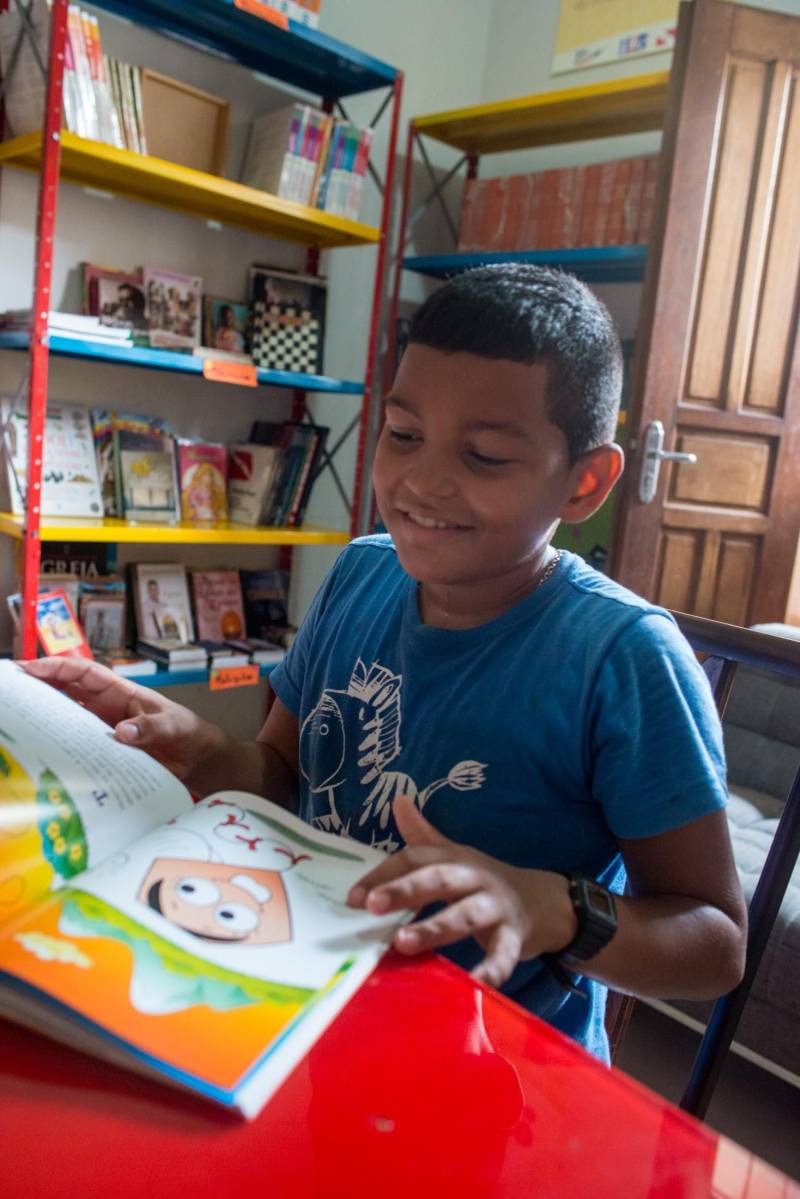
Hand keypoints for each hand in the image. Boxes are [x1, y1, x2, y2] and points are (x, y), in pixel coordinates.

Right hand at [22, 657, 226, 784]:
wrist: (201, 760)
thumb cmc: (190, 735)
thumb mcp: (175, 728)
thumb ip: (151, 728)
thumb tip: (122, 732)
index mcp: (124, 692)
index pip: (85, 673)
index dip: (58, 667)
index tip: (32, 668)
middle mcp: (109, 707)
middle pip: (68, 689)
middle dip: (40, 684)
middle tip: (11, 687)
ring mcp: (104, 727)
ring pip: (67, 714)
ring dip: (44, 711)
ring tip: (17, 715)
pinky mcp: (106, 749)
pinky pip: (77, 740)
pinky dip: (59, 740)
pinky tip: (40, 746)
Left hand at [347, 795, 576, 987]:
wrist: (546, 902)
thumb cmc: (487, 882)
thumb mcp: (456, 857)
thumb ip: (424, 835)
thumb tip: (398, 799)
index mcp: (455, 859)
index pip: (414, 859)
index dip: (383, 875)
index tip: (352, 898)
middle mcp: (474, 878)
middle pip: (438, 879)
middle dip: (404, 890)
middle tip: (372, 906)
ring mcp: (496, 907)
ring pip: (464, 915)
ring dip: (434, 928)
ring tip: (403, 943)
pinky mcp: (515, 936)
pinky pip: (502, 953)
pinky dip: (491, 969)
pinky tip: (474, 983)